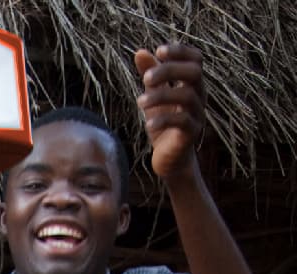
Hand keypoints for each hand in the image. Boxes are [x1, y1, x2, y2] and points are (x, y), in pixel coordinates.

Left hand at [134, 44, 206, 178]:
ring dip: (161, 96)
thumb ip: (150, 75)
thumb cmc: (163, 125)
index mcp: (191, 85)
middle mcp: (198, 97)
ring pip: (187, 96)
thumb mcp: (154, 97)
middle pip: (194, 72)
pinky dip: (164, 119)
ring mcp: (197, 115)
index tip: (159, 50)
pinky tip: (147, 123)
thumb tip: (140, 52)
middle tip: (146, 79)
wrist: (170, 159)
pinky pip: (183, 121)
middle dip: (170, 70)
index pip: (196, 59)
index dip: (180, 51)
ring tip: (139, 103)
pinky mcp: (191, 134)